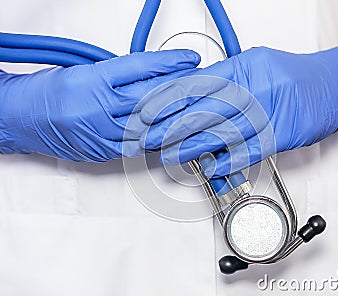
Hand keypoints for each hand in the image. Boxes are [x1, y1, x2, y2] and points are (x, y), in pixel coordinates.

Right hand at [0, 50, 199, 160]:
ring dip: (175, 117)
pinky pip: (138, 146)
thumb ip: (118, 75)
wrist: (19, 117)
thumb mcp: (84, 70)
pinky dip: (158, 138)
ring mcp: (101, 133)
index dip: (170, 62)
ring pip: (149, 125)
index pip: (141, 68)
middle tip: (203, 84)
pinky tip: (174, 132)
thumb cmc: (48, 92)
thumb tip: (153, 75)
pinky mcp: (102, 152)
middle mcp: (98, 107)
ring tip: (196, 108)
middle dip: (181, 90)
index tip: (189, 59)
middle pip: (151, 97)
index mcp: (92, 80)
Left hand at [133, 46, 337, 176]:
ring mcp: (266, 113)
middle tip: (147, 137)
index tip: (147, 111)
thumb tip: (195, 89)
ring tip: (168, 154)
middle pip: (202, 109)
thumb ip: (226, 77)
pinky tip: (210, 167)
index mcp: (241, 69)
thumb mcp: (256, 64)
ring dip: (191, 146)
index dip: (167, 100)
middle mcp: (251, 90)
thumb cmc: (294, 75)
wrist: (335, 84)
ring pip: (220, 131)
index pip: (195, 84)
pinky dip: (228, 159)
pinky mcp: (281, 135)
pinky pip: (249, 150)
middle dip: (170, 125)